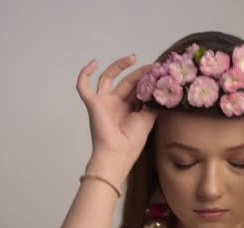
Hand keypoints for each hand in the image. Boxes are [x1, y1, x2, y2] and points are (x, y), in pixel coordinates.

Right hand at [76, 55, 156, 171]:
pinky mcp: (92, 103)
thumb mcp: (148, 119)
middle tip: (153, 67)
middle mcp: (114, 104)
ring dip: (119, 66)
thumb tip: (160, 90)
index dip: (146, 80)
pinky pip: (83, 86)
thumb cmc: (132, 141)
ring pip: (108, 77)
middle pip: (126, 82)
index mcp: (127, 109)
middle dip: (139, 73)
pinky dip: (84, 73)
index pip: (136, 89)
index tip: (159, 71)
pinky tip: (94, 62)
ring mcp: (102, 102)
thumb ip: (152, 104)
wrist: (118, 153)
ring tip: (133, 58)